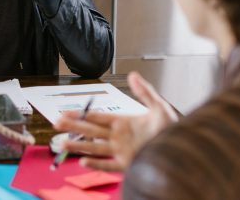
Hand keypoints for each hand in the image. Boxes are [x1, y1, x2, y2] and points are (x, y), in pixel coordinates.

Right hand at [53, 72, 177, 171]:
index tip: (65, 111)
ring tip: (62, 144)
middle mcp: (119, 137)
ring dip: (78, 146)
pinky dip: (96, 164)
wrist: (183, 150)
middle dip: (73, 127)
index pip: (97, 117)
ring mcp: (121, 151)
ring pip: (94, 148)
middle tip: (56, 123)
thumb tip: (133, 74)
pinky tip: (83, 162)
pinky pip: (108, 165)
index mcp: (123, 122)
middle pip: (90, 131)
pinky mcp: (128, 165)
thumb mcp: (159, 107)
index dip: (81, 114)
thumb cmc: (172, 129)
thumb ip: (145, 92)